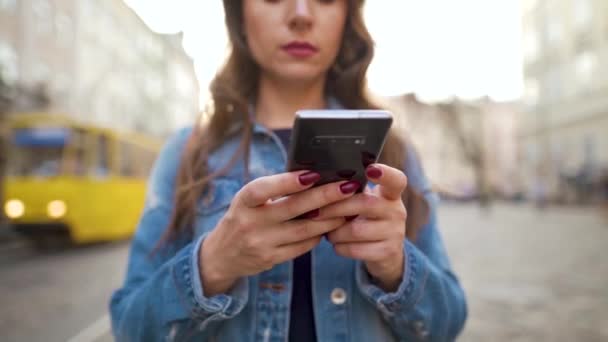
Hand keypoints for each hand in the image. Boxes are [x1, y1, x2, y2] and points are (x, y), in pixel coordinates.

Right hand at [199, 171, 361, 295]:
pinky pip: (302, 246)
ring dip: (329, 218)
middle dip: (323, 196)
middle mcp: (250, 223)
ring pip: (303, 230)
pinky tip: (332, 225)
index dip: (287, 182)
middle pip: (291, 208)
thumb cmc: (243, 217)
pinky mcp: (271, 259)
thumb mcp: (248, 200)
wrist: (222, 255)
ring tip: (348, 207)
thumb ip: (274, 190)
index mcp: (243, 202)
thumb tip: (313, 176)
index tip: (312, 174)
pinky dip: (319, 235)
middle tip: (347, 187)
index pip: (263, 189)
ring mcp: (261, 243)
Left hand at [316, 164, 407, 291]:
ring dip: (335, 231)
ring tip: (326, 230)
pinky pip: (356, 249)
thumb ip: (349, 191)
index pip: (396, 180)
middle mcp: (397, 211)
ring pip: (356, 230)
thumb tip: (317, 183)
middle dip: (335, 208)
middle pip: (365, 203)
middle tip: (315, 212)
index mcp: (390, 193)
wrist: (383, 252)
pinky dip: (340, 247)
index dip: (385, 173)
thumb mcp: (363, 202)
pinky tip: (336, 244)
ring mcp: (395, 233)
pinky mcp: (388, 252)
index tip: (370, 169)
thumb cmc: (364, 219)